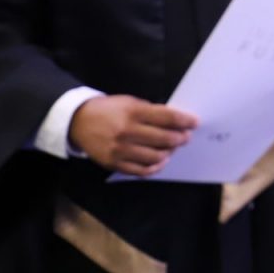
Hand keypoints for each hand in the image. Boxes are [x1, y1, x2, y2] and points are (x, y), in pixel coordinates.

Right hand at [68, 95, 197, 176]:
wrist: (78, 121)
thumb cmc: (109, 109)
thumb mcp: (130, 102)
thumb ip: (151, 111)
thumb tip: (175, 121)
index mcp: (133, 113)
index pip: (167, 118)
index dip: (184, 121)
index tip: (195, 122)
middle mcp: (127, 132)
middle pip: (163, 139)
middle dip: (179, 138)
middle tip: (186, 137)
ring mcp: (120, 150)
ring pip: (154, 156)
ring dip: (169, 153)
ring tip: (172, 148)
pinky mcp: (114, 164)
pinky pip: (140, 170)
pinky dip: (155, 167)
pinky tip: (161, 161)